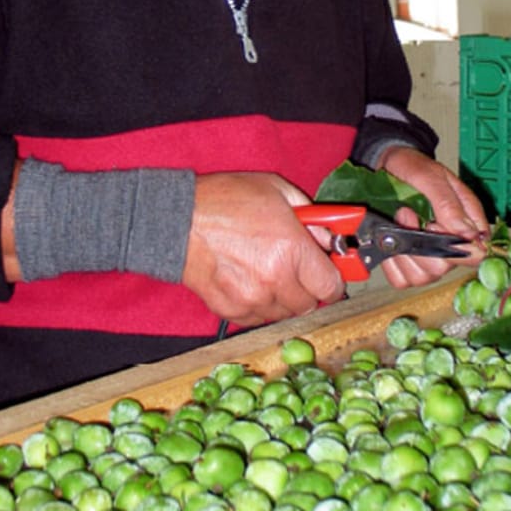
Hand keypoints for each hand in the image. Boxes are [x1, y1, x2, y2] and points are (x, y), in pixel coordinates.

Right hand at [183, 171, 344, 327]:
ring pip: (284, 313)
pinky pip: (258, 318)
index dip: (333, 279)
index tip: (329, 273)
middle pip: (309, 304)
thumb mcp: (278, 192)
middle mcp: (274, 280)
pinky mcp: (230, 310)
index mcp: (291, 249)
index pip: (330, 286)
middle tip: (297, 268)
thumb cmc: (225, 200)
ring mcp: (251, 299)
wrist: (176, 220)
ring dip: (283, 298)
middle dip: (308, 288)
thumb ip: (312, 218)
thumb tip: (330, 240)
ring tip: (268, 271)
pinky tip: (249, 280)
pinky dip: (260, 304)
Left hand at [376, 146, 489, 288]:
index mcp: (468, 224)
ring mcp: (428, 258)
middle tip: (407, 214)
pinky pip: (400, 278)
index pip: (475, 254)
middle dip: (420, 244)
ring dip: (403, 250)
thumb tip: (469, 234)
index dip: (454, 248)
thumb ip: (449, 204)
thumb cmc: (413, 168)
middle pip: (442, 268)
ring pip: (420, 276)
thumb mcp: (431, 176)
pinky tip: (389, 240)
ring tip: (397, 221)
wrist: (386, 165)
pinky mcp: (406, 264)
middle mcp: (450, 246)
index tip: (433, 225)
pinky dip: (391, 262)